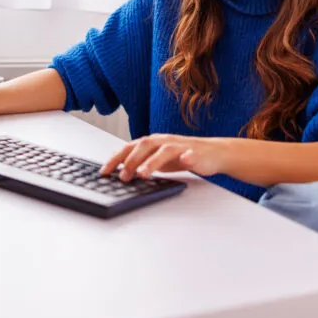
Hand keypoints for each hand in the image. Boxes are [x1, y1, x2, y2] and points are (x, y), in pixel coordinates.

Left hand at [100, 134, 226, 181]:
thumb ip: (142, 163)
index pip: (130, 147)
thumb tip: (122, 172)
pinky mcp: (196, 153)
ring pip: (164, 150)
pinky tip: (185, 161)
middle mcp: (164, 141)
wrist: (213, 153)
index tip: (104, 171)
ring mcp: (180, 146)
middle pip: (144, 145)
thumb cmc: (184, 155)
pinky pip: (191, 154)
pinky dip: (188, 157)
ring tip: (143, 174)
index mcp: (153, 143)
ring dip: (153, 161)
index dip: (116, 158)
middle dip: (131, 160)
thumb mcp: (159, 160)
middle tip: (122, 176)